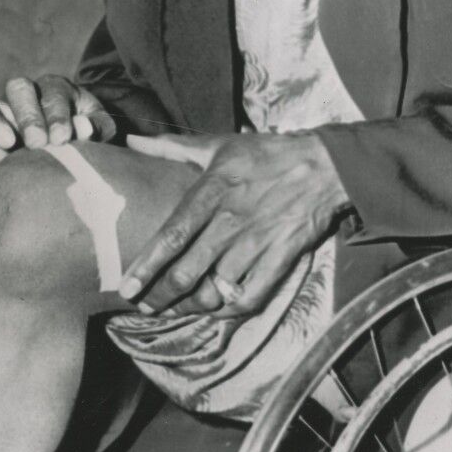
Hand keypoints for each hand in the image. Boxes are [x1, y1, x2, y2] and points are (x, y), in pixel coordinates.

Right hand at [0, 74, 116, 166]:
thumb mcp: (99, 131)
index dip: (57, 115)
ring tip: (5, 142)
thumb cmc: (84, 138)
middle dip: (27, 116)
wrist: (65, 153)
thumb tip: (83, 127)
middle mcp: (23, 94)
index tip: (61, 138)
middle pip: (17, 87)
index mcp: (56, 89)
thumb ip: (96, 128)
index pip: (53, 93)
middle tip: (37, 143)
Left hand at [118, 131, 351, 317]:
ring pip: (214, 290)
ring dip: (190, 305)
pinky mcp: (278, 260)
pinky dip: (228, 310)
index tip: (126, 287)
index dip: (146, 265)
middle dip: (160, 296)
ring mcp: (256, 244)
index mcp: (213, 192)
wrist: (325, 167)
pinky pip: (249, 297)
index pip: (172, 236)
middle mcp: (231, 222)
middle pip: (187, 272)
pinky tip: (215, 309)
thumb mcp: (220, 145)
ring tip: (174, 308)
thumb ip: (174, 148)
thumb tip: (133, 141)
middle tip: (145, 305)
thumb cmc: (268, 155)